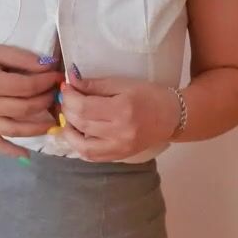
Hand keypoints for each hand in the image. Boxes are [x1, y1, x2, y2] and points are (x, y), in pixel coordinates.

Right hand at [0, 45, 62, 158]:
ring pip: (16, 129)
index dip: (47, 82)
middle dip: (46, 101)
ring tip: (53, 120)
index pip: (28, 87)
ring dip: (38, 127)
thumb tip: (48, 65)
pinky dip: (12, 151)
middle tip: (56, 94)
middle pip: (26, 108)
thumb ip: (20, 58)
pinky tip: (27, 154)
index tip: (57, 77)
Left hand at [59, 71, 180, 161]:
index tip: (65, 87)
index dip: (69, 97)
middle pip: (81, 124)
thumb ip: (96, 85)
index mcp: (122, 110)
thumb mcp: (124, 83)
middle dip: (67, 109)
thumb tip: (71, 81)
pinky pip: (91, 156)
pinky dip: (79, 145)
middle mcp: (120, 132)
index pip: (84, 107)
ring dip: (68, 130)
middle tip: (65, 99)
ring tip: (69, 117)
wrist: (172, 117)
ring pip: (81, 144)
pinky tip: (77, 133)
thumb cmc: (150, 96)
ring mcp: (119, 148)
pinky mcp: (119, 156)